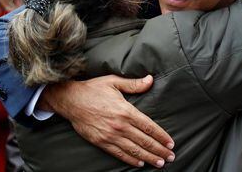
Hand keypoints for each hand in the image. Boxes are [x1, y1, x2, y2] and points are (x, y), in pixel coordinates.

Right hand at [40, 75, 174, 167]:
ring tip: (159, 163)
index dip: (161, 136)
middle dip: (159, 150)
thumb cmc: (93, 89)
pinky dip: (131, 159)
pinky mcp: (101, 142)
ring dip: (149, 157)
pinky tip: (140, 163)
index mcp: (125, 110)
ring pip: (134, 150)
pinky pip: (119, 153)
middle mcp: (120, 125)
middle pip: (144, 141)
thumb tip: (150, 79)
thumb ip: (134, 84)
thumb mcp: (114, 82)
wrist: (71, 100)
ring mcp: (110, 135)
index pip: (148, 126)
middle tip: (170, 157)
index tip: (170, 143)